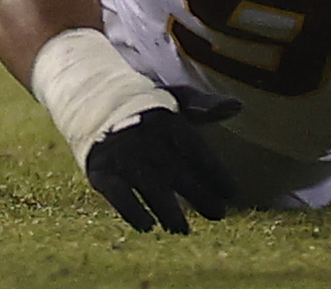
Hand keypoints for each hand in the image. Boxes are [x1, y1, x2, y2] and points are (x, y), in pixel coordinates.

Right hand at [83, 95, 240, 233]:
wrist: (92, 101)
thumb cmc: (146, 106)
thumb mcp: (175, 99)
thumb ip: (204, 106)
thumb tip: (238, 106)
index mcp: (165, 119)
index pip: (194, 147)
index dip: (213, 169)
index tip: (232, 193)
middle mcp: (143, 137)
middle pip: (175, 169)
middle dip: (198, 193)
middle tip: (219, 215)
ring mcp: (121, 154)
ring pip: (149, 185)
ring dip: (167, 209)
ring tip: (183, 231)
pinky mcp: (100, 170)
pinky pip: (117, 193)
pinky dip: (131, 210)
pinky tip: (148, 227)